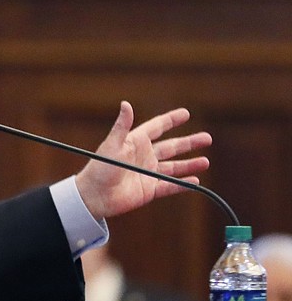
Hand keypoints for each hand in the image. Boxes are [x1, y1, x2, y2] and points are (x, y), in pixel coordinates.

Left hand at [75, 101, 211, 220]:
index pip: (157, 128)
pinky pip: (169, 186)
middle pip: (171, 147)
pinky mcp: (148, 190)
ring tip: (206, 161)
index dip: (171, 120)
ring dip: (189, 164)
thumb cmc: (100, 168)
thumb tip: (125, 104)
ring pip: (173, 167)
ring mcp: (147, 173)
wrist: (94, 196)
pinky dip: (182, 184)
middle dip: (189, 143)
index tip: (185, 114)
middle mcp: (143, 157)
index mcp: (135, 143)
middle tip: (207, 138)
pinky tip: (195, 181)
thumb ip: (122, 126)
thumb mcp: (112, 145)